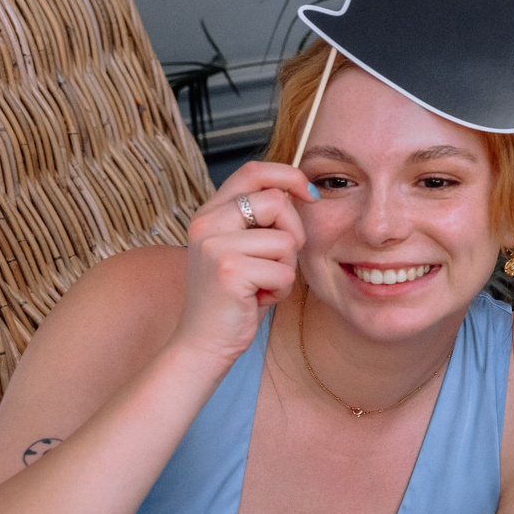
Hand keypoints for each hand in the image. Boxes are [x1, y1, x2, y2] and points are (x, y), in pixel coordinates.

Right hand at [175, 160, 313, 365]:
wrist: (204, 342)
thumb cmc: (236, 296)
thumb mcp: (246, 247)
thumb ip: (262, 219)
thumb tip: (301, 189)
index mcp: (211, 212)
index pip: (254, 171)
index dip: (289, 176)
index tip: (309, 194)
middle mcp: (207, 223)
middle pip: (277, 202)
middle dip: (293, 234)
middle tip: (276, 262)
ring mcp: (215, 246)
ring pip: (285, 241)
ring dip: (286, 269)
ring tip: (261, 284)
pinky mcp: (229, 271)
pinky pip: (283, 272)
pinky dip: (280, 291)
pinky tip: (257, 299)